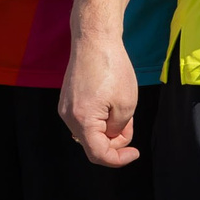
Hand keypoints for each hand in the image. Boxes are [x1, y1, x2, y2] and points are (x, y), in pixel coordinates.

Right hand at [57, 26, 142, 167]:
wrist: (94, 39)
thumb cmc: (112, 67)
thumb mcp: (126, 104)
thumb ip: (118, 129)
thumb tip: (110, 136)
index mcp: (82, 120)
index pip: (98, 155)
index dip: (119, 159)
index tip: (135, 153)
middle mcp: (68, 117)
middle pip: (94, 144)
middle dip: (115, 139)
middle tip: (130, 120)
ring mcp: (65, 107)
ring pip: (90, 132)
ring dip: (108, 127)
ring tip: (121, 106)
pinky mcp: (67, 99)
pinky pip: (85, 119)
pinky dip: (100, 118)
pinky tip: (110, 101)